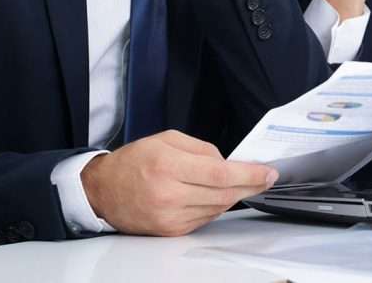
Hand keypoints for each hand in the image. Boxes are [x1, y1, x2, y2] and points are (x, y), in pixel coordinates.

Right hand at [81, 130, 277, 235]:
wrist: (102, 191)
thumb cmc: (134, 161)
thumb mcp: (167, 139)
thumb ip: (202, 149)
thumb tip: (230, 164)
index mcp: (167, 166)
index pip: (220, 174)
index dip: (250, 174)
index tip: (269, 172)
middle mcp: (168, 194)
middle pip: (224, 195)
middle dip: (251, 186)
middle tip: (266, 178)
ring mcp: (169, 217)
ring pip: (218, 208)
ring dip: (234, 196)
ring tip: (240, 183)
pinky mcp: (170, 231)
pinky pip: (205, 219)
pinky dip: (216, 206)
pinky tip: (216, 196)